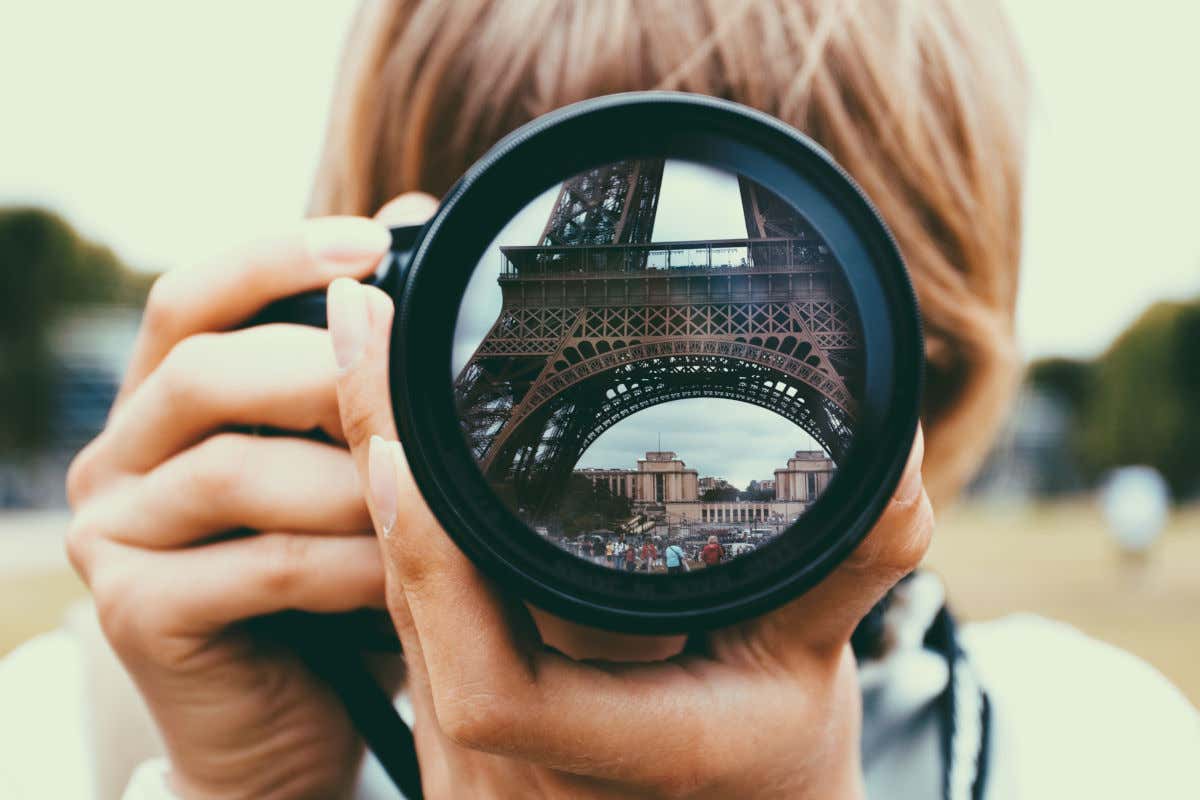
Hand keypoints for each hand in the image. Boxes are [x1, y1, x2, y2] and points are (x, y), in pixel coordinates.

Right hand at [64, 206, 431, 798]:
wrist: (283, 718)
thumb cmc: (322, 574)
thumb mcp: (341, 459)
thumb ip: (356, 360)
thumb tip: (407, 219)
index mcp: (162, 403)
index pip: (192, 298)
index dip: (274, 258)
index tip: (373, 241)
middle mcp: (118, 458)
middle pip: (206, 372)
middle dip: (324, 374)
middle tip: (415, 389)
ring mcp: (114, 539)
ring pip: (234, 472)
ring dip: (350, 480)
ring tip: (430, 495)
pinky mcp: (135, 616)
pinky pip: (259, 568)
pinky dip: (348, 564)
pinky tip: (407, 571)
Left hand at [329, 194, 933, 798]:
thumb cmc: (774, 770)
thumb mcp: (819, 668)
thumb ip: (852, 558)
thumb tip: (890, 444)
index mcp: (607, 761)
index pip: (486, 689)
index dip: (433, 563)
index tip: (403, 443)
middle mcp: (508, 769)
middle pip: (409, 603)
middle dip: (372, 453)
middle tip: (363, 321)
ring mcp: (467, 749)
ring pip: (395, 594)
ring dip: (374, 466)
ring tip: (365, 346)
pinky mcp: (453, 714)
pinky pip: (407, 601)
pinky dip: (396, 507)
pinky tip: (389, 427)